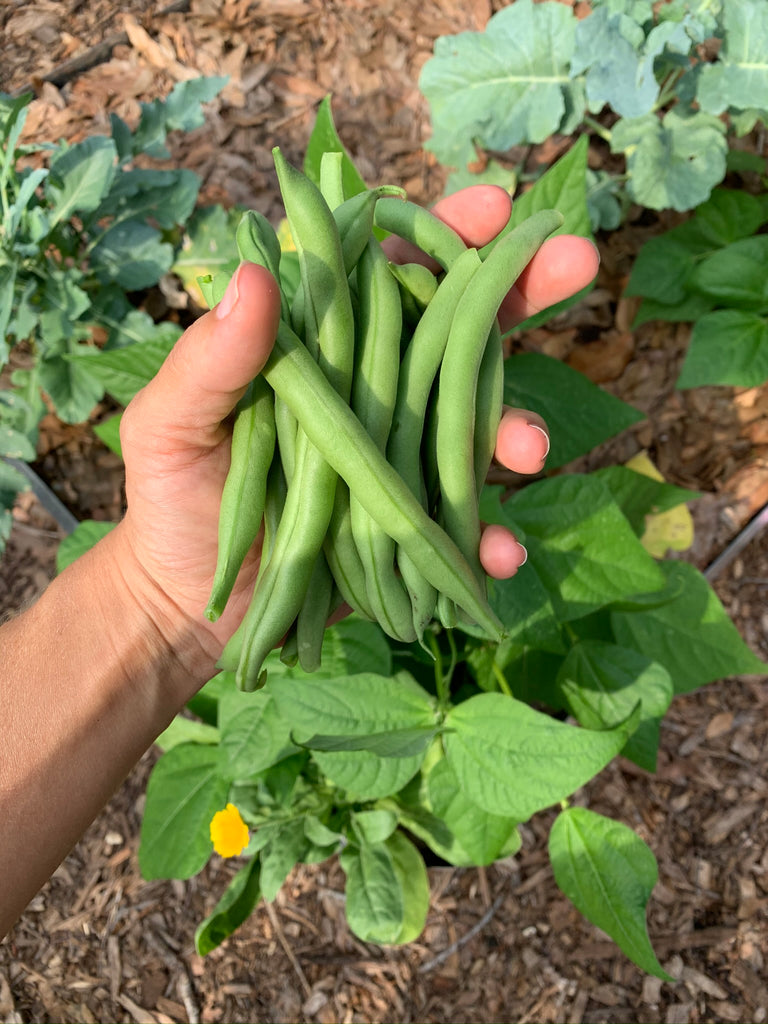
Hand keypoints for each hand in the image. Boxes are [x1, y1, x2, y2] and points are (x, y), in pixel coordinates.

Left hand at [114, 185, 598, 661]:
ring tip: (529, 450)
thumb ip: (208, 362)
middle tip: (578, 262)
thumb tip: (258, 275)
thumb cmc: (170, 501)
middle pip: (456, 328)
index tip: (494, 209)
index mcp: (318, 346)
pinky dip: (488, 536)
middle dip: (521, 290)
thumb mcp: (170, 427)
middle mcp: (370, 389)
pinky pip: (465, 520)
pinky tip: (497, 552)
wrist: (194, 601)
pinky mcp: (412, 518)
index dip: (442, 232)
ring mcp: (399, 453)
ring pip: (477, 421)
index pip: (386, 271)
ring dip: (515, 426)